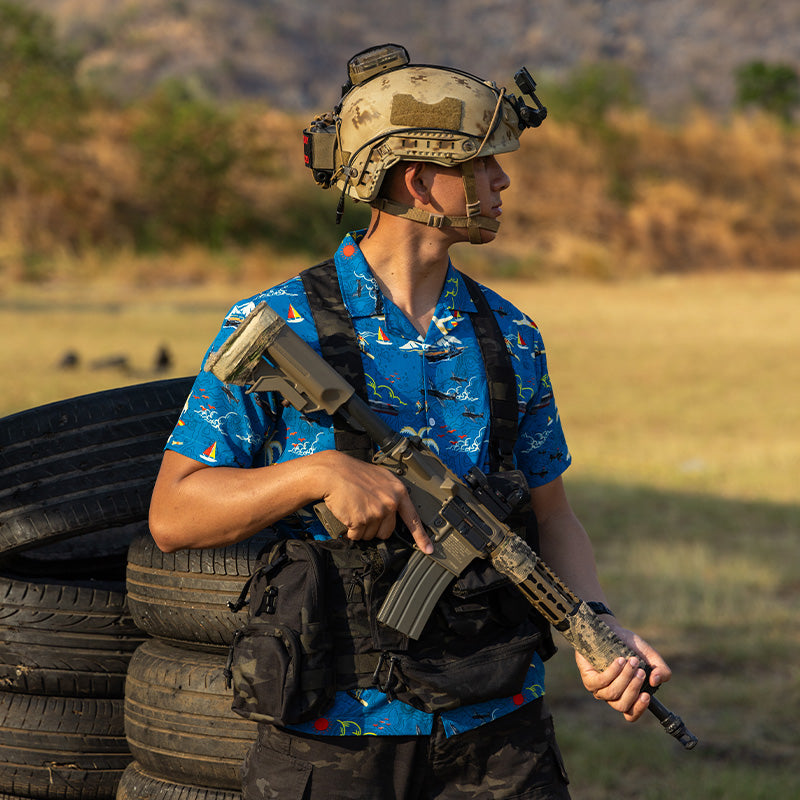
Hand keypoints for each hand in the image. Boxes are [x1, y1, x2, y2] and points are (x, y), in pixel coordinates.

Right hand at [318, 452, 433, 552]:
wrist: (332, 472)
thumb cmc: (353, 473)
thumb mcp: (381, 477)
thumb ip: (391, 493)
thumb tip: (395, 509)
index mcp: (398, 491)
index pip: (413, 518)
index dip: (421, 537)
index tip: (428, 550)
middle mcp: (390, 502)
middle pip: (387, 532)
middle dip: (375, 527)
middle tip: (364, 512)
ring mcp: (376, 512)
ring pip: (370, 535)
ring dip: (361, 529)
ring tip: (354, 509)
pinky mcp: (361, 520)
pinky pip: (357, 536)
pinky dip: (350, 531)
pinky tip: (347, 514)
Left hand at [575, 626, 671, 721]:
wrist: (609, 630)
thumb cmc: (629, 646)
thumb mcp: (650, 656)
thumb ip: (662, 670)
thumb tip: (656, 681)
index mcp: (627, 695)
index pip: (631, 714)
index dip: (639, 709)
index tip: (646, 695)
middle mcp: (612, 696)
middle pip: (622, 705)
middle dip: (634, 688)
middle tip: (641, 671)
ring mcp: (599, 689)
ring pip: (612, 693)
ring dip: (625, 677)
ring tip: (631, 661)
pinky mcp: (589, 679)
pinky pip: (601, 682)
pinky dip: (613, 672)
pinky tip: (619, 660)